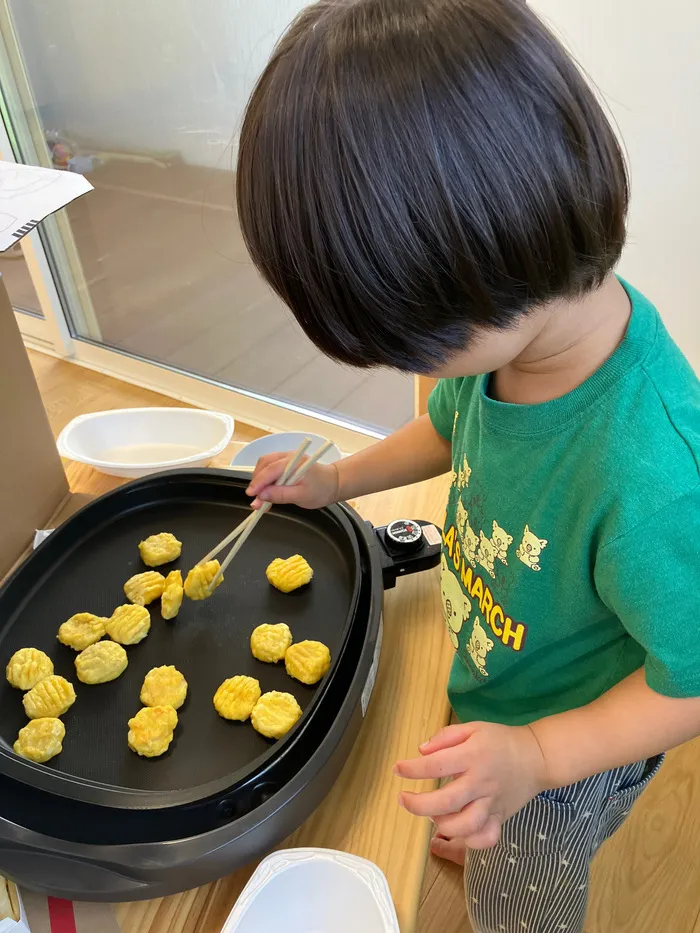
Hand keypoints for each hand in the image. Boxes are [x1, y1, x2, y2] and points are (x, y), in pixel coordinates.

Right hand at [246, 451, 339, 509]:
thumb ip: (280, 495)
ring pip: (266, 466)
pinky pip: (270, 469)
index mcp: (295, 462)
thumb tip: (261, 496)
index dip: (258, 482)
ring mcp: (287, 458)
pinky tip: (267, 493)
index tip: (251, 494)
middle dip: (257, 482)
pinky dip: (266, 480)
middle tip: (255, 499)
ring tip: (260, 499)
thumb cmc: (321, 490)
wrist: (333, 484)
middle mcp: (289, 456)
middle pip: (265, 464)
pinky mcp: (286, 463)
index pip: (271, 469)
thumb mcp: (301, 496)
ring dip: (260, 481)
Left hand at [395, 722, 547, 848]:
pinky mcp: (500, 817)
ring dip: (442, 824)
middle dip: (418, 804)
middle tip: (403, 799)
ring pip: (465, 825)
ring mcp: (492, 803)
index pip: (435, 765)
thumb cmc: (501, 739)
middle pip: (446, 801)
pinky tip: (457, 831)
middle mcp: (481, 782)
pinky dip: (468, 840)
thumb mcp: (473, 727)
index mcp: (473, 755)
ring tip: (432, 815)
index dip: (411, 769)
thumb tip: (420, 751)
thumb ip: (446, 737)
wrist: (537, 757)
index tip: (397, 769)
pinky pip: (485, 837)